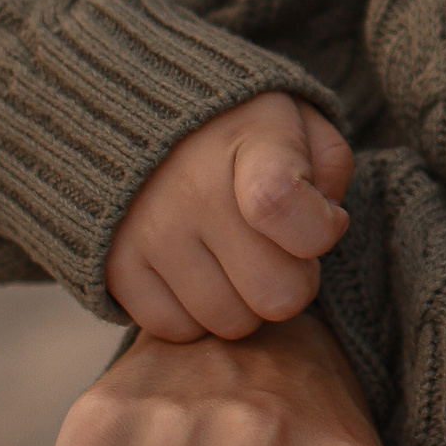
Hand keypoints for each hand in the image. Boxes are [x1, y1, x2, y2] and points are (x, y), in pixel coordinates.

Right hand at [106, 91, 352, 342]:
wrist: (145, 115)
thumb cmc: (246, 132)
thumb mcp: (302, 124)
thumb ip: (329, 169)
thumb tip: (325, 226)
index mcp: (250, 143)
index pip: (282, 208)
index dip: (318, 231)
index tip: (321, 220)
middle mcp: (192, 191)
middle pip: (276, 293)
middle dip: (292, 278)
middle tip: (278, 249)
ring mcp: (149, 232)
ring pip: (231, 322)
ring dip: (244, 300)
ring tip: (235, 257)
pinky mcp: (115, 267)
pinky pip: (177, 330)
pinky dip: (195, 313)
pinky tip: (199, 272)